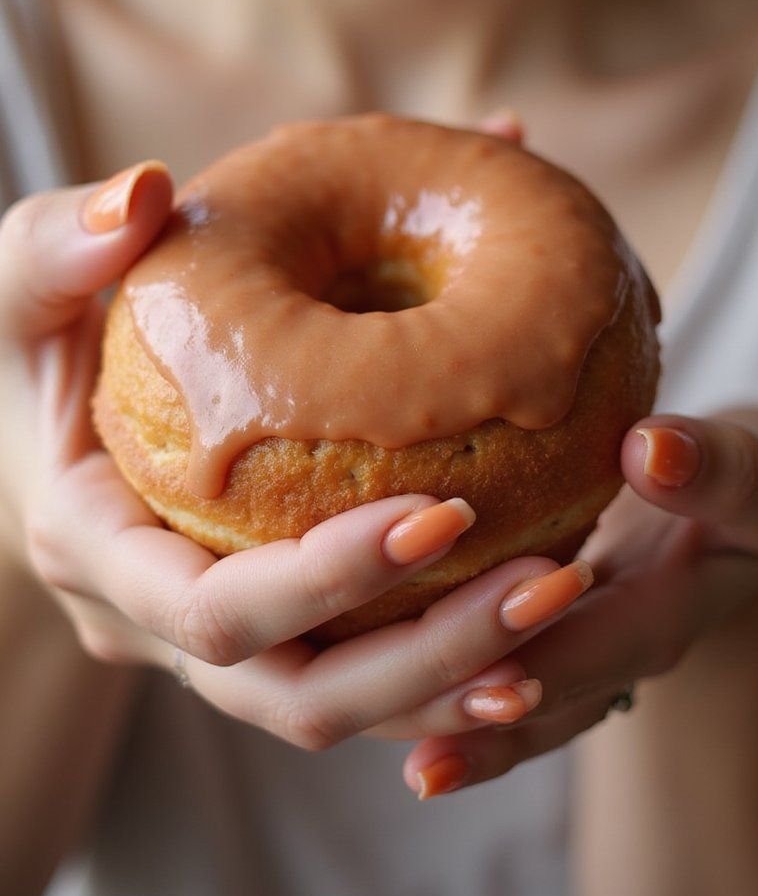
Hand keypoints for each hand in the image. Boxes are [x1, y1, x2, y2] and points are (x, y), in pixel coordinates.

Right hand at [0, 168, 592, 748]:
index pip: (218, 613)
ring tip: (566, 603)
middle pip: (302, 694)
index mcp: (97, 554)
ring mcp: (216, 646)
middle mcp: (154, 627)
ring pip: (348, 704)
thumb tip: (144, 191)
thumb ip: (61, 243)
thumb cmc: (48, 335)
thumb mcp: (29, 279)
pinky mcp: (272, 632)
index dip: (331, 581)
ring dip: (459, 673)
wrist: (60, 410)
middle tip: (551, 582)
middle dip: (431, 654)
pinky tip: (539, 612)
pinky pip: (366, 671)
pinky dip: (449, 657)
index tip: (448, 512)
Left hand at [402, 411, 757, 796]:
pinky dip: (457, 694)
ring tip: (419, 776)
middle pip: (552, 697)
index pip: (603, 645)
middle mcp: (621, 645)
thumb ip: (713, 469)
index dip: (551, 666)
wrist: (736, 503)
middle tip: (429, 765)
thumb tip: (651, 451)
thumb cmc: (743, 484)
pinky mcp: (549, 634)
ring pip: (522, 702)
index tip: (496, 688)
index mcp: (667, 605)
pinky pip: (502, 674)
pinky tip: (402, 720)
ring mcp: (584, 647)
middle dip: (489, 723)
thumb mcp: (751, 474)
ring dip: (466, 729)